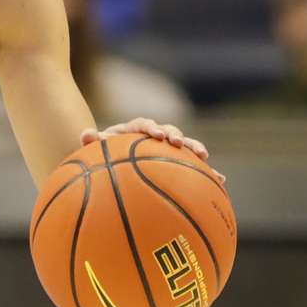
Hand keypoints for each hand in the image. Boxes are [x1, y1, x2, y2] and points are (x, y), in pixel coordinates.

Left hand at [80, 118, 222, 181]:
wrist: (111, 166)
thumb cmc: (103, 157)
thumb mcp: (96, 151)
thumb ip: (92, 142)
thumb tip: (86, 134)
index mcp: (134, 130)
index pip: (144, 125)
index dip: (152, 127)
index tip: (156, 135)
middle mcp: (153, 137)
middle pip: (169, 131)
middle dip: (176, 136)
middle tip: (177, 143)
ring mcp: (166, 150)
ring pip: (184, 146)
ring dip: (194, 148)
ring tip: (205, 157)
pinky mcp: (176, 164)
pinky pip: (193, 167)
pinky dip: (207, 172)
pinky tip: (221, 181)